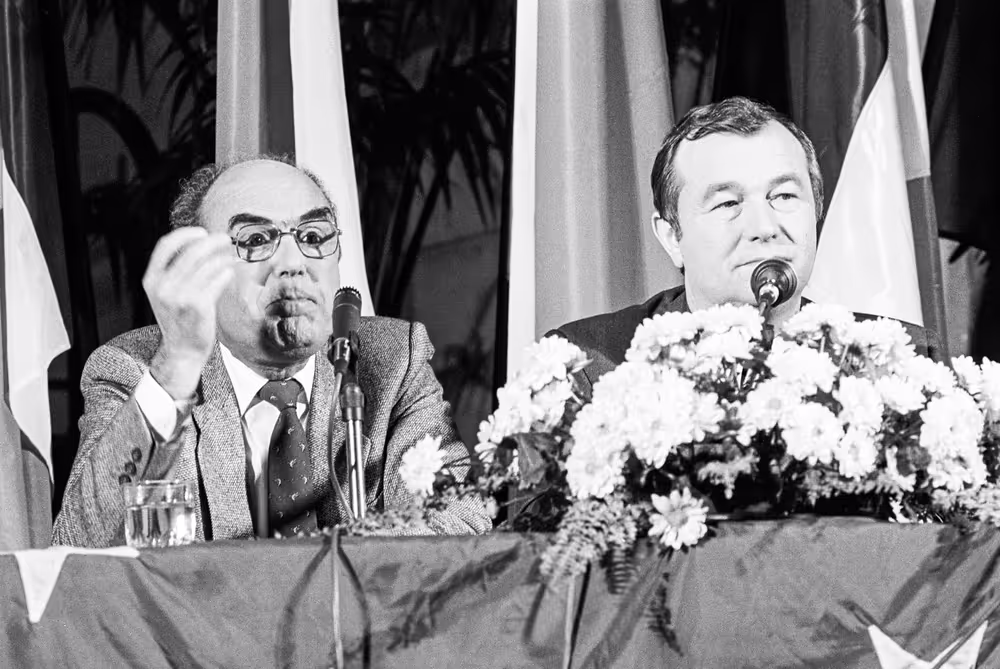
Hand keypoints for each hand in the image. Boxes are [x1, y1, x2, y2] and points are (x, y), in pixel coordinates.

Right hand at [143, 227, 238, 399]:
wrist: (182, 350)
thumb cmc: (179, 318)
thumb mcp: (167, 293)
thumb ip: (175, 270)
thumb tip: (201, 244)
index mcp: (151, 280)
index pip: (165, 245)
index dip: (185, 235)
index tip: (201, 232)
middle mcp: (163, 286)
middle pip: (191, 251)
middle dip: (212, 241)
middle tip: (225, 239)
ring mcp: (180, 296)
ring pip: (208, 264)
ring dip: (223, 257)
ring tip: (229, 258)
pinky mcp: (198, 305)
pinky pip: (218, 279)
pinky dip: (226, 272)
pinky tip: (229, 273)